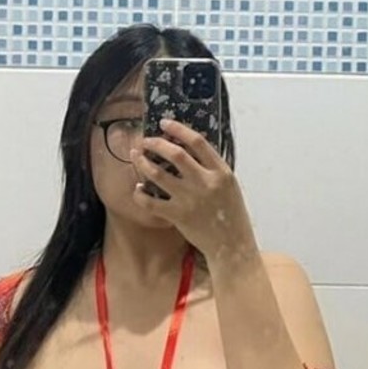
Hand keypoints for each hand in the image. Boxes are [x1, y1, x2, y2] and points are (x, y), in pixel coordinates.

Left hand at [132, 118, 256, 262]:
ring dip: (143, 163)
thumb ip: (212, 169)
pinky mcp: (177, 215)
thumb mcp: (229, 185)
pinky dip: (140, 194)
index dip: (178, 129)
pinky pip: (151, 201)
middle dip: (156, 143)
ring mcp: (189, 199)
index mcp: (221, 172)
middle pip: (175, 154)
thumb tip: (188, 151)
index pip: (197, 142)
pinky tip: (138, 189)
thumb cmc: (232, 214)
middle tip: (145, 141)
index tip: (164, 123)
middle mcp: (205, 182)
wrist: (231, 245)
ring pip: (158, 174)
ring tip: (135, 156)